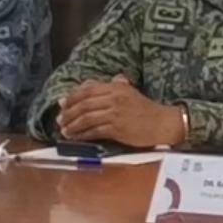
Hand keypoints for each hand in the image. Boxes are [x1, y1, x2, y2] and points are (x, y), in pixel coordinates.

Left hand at [57, 75, 184, 146]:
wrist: (163, 123)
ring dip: (72, 125)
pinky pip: (94, 130)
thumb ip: (111, 86)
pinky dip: (82, 134)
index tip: (62, 105)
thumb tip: (88, 85)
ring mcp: (116, 113)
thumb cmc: (147, 110)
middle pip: (84, 103)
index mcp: (117, 87)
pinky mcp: (117, 128)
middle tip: (60, 120)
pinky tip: (75, 138)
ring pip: (86, 117)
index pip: (87, 89)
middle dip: (68, 113)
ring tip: (64, 130)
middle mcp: (115, 98)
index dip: (72, 97)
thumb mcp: (130, 92)